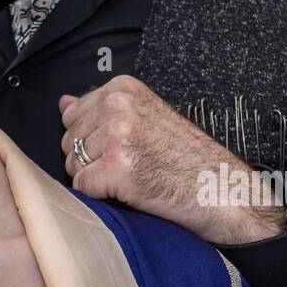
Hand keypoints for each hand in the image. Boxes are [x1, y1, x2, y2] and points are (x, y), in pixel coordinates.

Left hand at [60, 75, 286, 245]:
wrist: (224, 191)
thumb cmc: (188, 159)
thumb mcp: (146, 117)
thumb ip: (100, 108)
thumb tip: (62, 102)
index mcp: (124, 89)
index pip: (73, 115)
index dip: (92, 139)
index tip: (125, 147)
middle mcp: (118, 106)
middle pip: (69, 141)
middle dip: (90, 160)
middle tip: (131, 166)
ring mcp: (118, 136)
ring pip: (73, 165)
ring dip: (96, 179)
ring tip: (134, 178)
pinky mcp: (117, 168)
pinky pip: (82, 188)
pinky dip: (101, 197)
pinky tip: (131, 192)